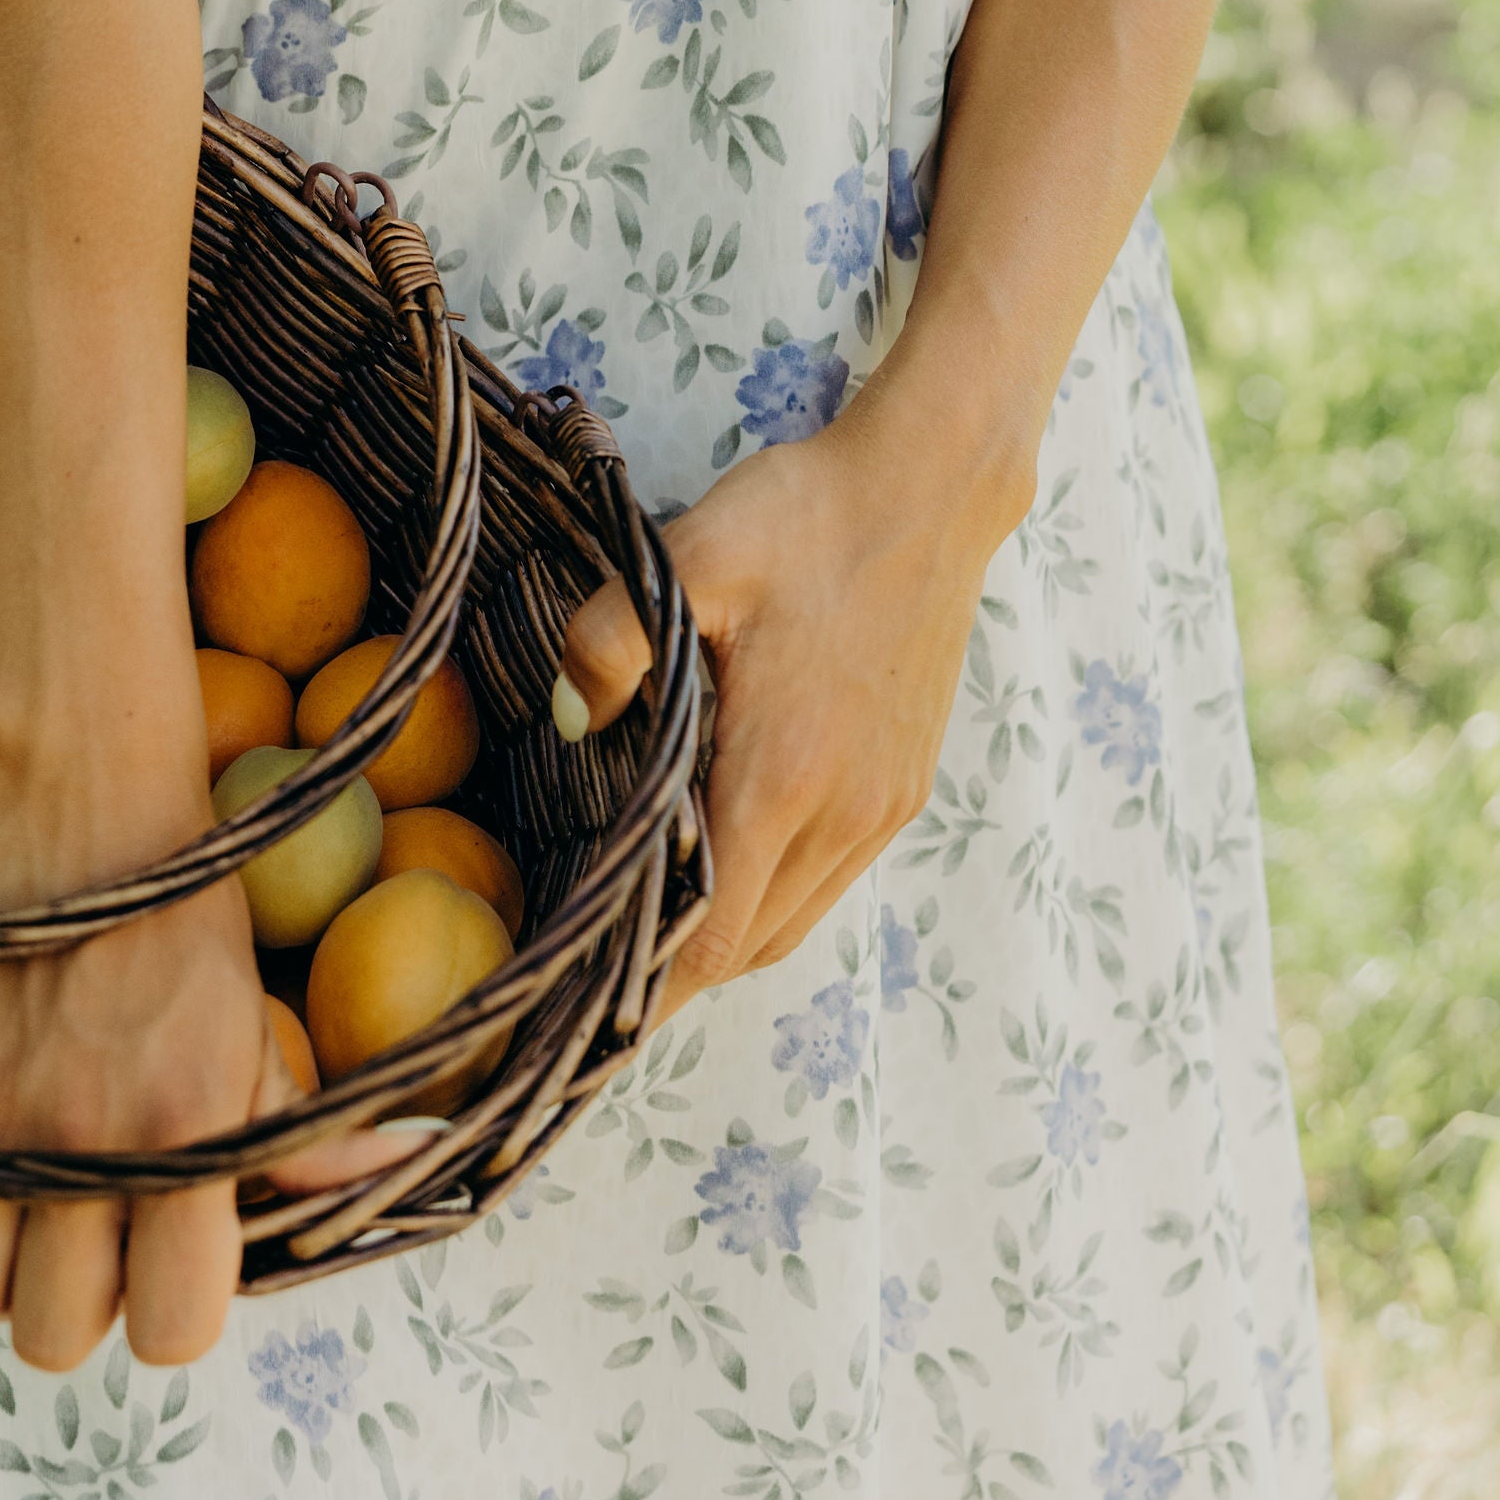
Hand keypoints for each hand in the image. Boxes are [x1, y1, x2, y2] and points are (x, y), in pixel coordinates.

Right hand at [0, 759, 392, 1370]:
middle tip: (100, 1231)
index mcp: (183, 1134)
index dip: (176, 1308)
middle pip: (54, 1340)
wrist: (86, 815)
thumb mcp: (258, 1032)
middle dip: (84, 1300)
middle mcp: (79, 1142)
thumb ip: (301, 1141)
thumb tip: (399, 1169)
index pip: (172, 1332)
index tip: (175, 1256)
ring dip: (2, 1266)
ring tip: (33, 1198)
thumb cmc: (186, 927)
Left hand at [558, 368, 1029, 1015]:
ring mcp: (883, 805)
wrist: (931, 487)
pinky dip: (772, 895)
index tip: (585, 1012)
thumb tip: (568, 719)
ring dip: (725, 939)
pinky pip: (830, 879)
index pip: (710, 940)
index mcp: (784, 775)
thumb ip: (615, 638)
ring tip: (647, 928)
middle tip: (592, 968)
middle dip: (671, 975)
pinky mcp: (904, 785)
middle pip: (747, 950)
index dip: (647, 989)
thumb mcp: (692, 553)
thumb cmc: (807, 518)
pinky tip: (725, 856)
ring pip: (792, 923)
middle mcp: (843, 813)